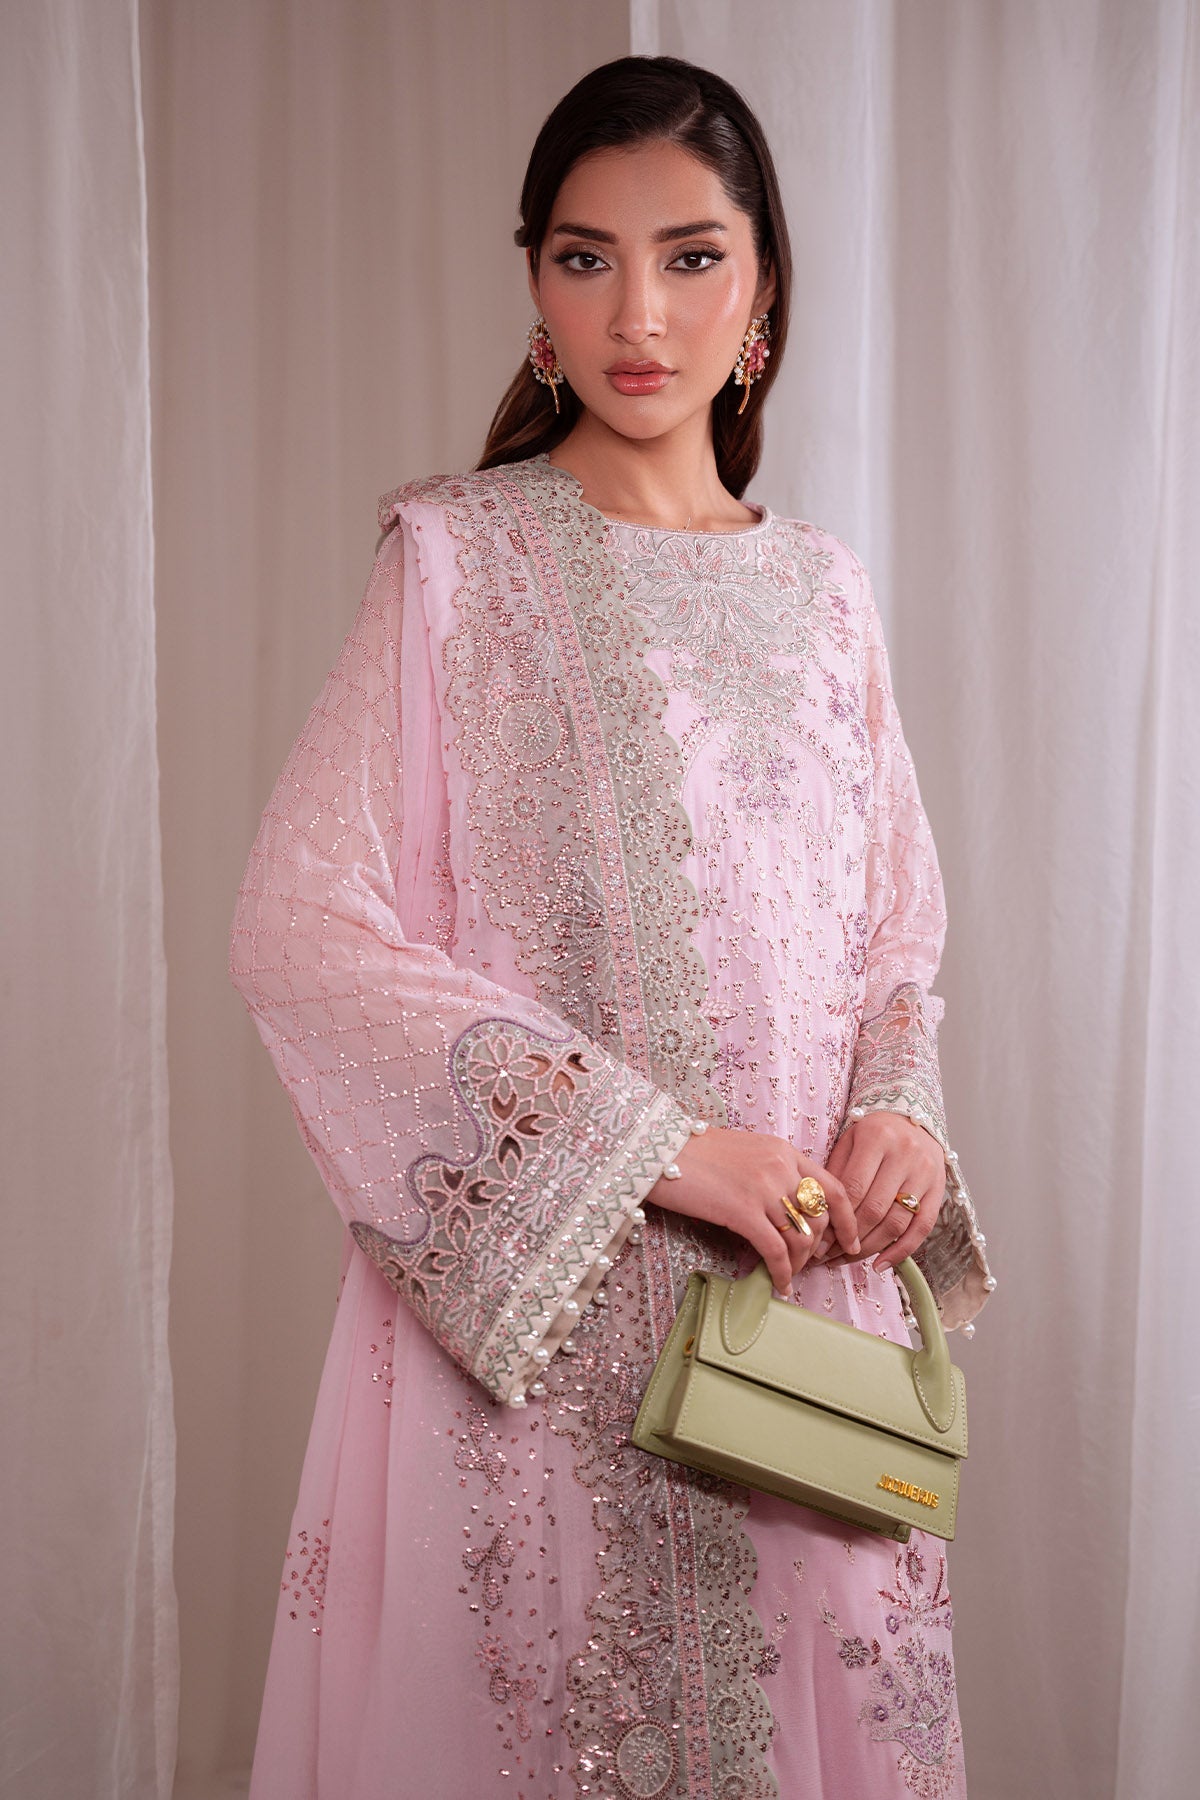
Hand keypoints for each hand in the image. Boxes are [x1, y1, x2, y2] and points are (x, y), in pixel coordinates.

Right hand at [644, 1126, 859, 1293]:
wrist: (659, 1149)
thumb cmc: (696, 1153)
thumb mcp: (746, 1152)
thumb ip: (771, 1172)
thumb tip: (786, 1208)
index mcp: (784, 1152)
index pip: (833, 1188)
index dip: (847, 1220)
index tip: (849, 1242)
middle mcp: (780, 1167)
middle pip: (819, 1218)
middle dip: (819, 1248)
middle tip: (809, 1265)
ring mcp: (762, 1189)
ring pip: (801, 1237)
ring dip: (799, 1264)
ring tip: (789, 1274)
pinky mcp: (742, 1211)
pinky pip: (775, 1250)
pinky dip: (782, 1272)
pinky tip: (778, 1284)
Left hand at [823, 1110, 944, 1268]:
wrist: (910, 1119)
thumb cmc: (872, 1134)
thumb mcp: (848, 1142)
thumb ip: (836, 1174)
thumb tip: (819, 1218)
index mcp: (876, 1139)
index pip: (853, 1189)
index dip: (836, 1220)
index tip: (818, 1241)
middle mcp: (905, 1155)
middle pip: (874, 1209)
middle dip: (849, 1239)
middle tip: (827, 1256)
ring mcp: (925, 1173)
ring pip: (896, 1223)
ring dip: (869, 1249)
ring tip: (846, 1260)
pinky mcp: (939, 1190)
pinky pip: (921, 1229)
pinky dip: (900, 1251)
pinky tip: (880, 1265)